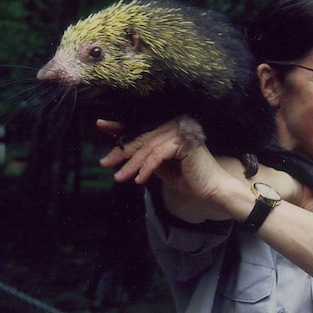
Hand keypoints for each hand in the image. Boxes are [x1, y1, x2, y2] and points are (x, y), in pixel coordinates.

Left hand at [97, 117, 234, 203]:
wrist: (210, 190)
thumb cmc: (187, 177)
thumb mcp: (159, 164)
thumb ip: (144, 154)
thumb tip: (118, 149)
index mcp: (171, 124)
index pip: (142, 124)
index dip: (121, 125)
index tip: (101, 125)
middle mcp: (177, 122)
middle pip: (142, 136)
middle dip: (122, 151)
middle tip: (106, 162)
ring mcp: (182, 131)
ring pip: (148, 147)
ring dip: (132, 164)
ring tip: (121, 177)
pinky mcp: (185, 143)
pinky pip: (158, 154)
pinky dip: (147, 168)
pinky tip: (140, 180)